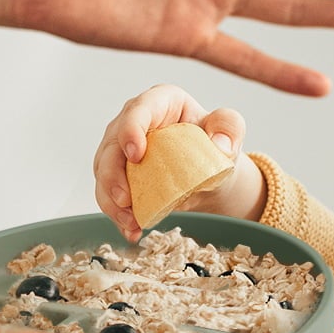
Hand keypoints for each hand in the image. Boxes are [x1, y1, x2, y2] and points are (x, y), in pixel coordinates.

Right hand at [93, 86, 264, 242]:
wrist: (208, 172)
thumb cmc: (214, 144)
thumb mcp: (230, 130)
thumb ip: (229, 128)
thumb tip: (220, 145)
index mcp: (160, 102)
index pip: (139, 110)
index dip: (131, 130)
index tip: (136, 155)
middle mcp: (133, 122)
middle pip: (111, 145)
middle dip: (113, 175)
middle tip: (126, 200)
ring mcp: (120, 150)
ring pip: (103, 174)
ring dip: (112, 201)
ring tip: (131, 223)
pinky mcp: (117, 175)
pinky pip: (109, 195)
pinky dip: (118, 215)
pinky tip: (132, 231)